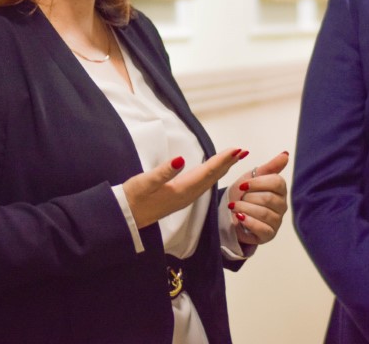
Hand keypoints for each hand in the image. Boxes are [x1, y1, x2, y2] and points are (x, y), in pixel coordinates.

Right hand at [123, 148, 245, 228]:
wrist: (126, 218)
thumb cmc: (133, 198)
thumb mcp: (145, 182)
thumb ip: (163, 172)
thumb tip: (180, 159)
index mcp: (182, 190)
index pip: (207, 172)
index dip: (222, 160)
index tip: (236, 150)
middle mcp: (187, 195)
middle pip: (212, 177)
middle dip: (227, 163)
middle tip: (242, 151)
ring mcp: (184, 198)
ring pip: (208, 182)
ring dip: (222, 169)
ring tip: (233, 158)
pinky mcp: (180, 198)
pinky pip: (202, 185)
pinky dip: (211, 175)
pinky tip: (212, 171)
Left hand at [228, 151, 289, 245]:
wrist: (232, 211)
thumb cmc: (244, 193)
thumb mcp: (253, 176)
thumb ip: (270, 166)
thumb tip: (286, 154)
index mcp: (280, 189)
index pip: (277, 182)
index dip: (258, 183)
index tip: (243, 185)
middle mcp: (282, 205)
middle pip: (269, 198)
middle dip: (248, 197)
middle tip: (239, 197)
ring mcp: (277, 221)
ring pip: (264, 213)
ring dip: (245, 208)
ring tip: (234, 207)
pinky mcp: (269, 235)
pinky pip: (262, 228)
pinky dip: (248, 221)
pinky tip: (239, 218)